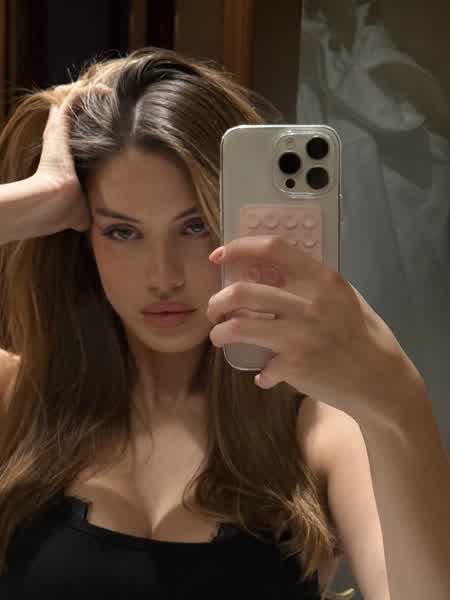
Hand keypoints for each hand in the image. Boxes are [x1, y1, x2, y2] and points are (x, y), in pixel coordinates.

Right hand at [35, 82, 109, 232]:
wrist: (55, 203)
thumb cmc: (66, 210)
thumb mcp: (82, 209)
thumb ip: (88, 207)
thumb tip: (93, 222)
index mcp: (65, 159)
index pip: (78, 138)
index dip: (92, 130)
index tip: (111, 128)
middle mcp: (59, 142)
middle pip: (73, 115)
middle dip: (91, 108)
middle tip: (111, 104)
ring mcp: (58, 132)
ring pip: (72, 102)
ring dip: (90, 94)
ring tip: (109, 91)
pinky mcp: (60, 125)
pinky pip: (74, 98)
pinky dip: (90, 91)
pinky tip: (108, 90)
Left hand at [207, 235, 423, 421]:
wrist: (381, 380)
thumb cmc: (363, 334)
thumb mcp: (343, 297)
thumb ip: (311, 283)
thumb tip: (269, 272)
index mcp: (322, 278)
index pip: (273, 249)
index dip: (239, 247)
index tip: (219, 255)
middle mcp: (309, 302)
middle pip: (242, 291)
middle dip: (217, 301)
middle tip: (215, 310)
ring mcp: (299, 334)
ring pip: (238, 326)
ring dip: (220, 333)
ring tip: (220, 337)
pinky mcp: (294, 365)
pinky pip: (261, 367)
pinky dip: (260, 374)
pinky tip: (265, 376)